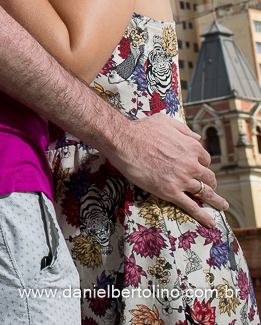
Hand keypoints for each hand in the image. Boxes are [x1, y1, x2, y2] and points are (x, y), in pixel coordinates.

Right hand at [100, 114, 224, 227]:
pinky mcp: (170, 191)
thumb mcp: (165, 120)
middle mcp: (191, 164)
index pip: (205, 160)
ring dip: (215, 200)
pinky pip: (191, 206)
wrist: (122, 140)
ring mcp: (182, 179)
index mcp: (192, 147)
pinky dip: (202, 215)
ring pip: (205, 193)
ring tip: (221, 206)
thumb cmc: (141, 129)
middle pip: (209, 177)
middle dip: (211, 183)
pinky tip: (210, 222)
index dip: (202, 165)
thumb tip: (197, 137)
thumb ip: (184, 129)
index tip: (199, 169)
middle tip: (212, 188)